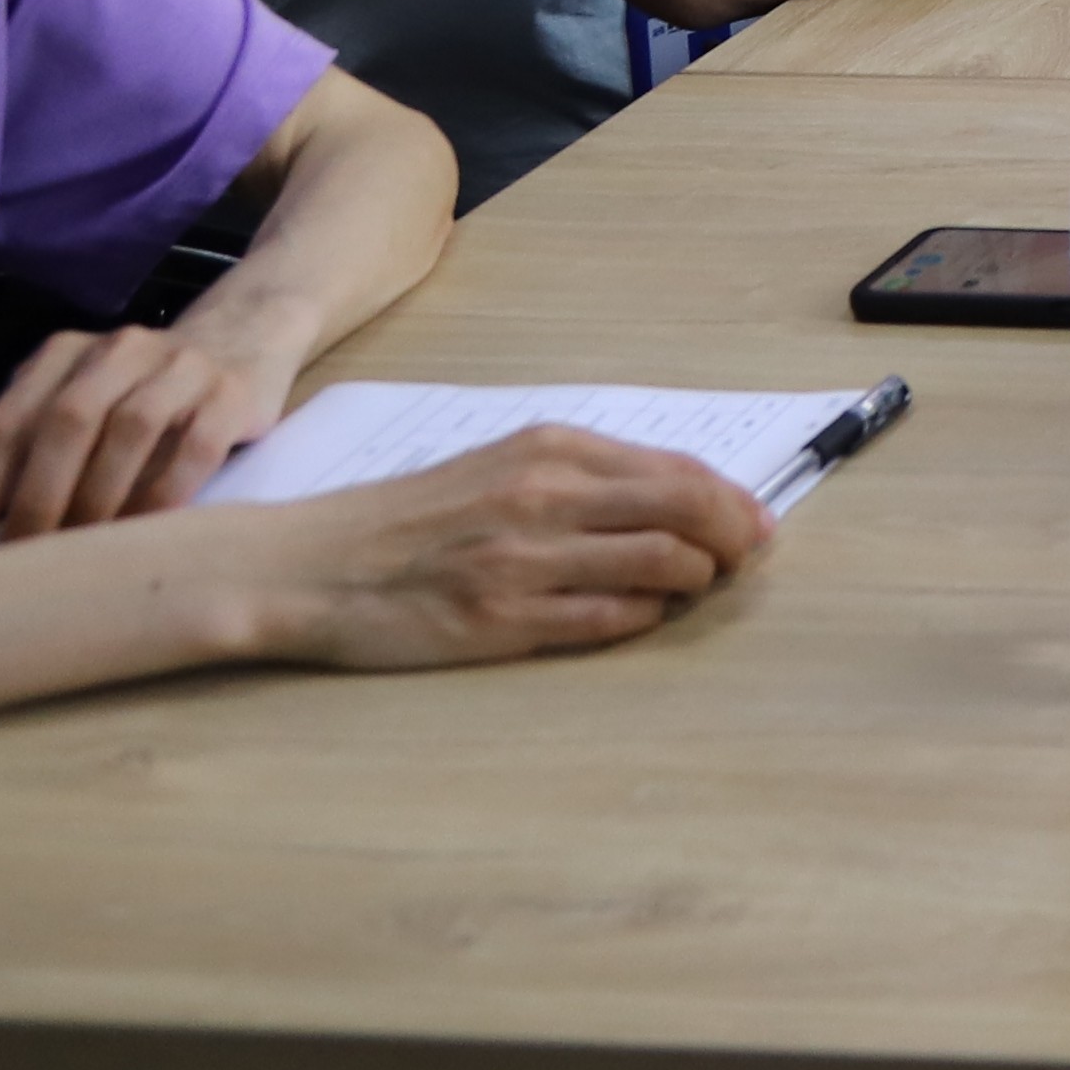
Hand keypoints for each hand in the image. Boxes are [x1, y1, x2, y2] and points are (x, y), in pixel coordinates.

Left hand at [0, 317, 292, 545]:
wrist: (245, 340)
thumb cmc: (141, 398)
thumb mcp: (81, 404)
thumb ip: (34, 450)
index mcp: (63, 355)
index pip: (3, 425)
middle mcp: (119, 349)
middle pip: (66, 422)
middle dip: (37, 500)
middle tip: (23, 563)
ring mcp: (181, 366)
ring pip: (130, 429)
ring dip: (98, 500)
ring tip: (82, 558)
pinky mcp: (232, 392)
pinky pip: (194, 447)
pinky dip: (163, 497)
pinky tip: (146, 538)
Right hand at [239, 429, 772, 671]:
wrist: (312, 565)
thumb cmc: (411, 519)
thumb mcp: (501, 466)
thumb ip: (582, 477)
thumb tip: (678, 498)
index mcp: (549, 450)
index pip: (678, 470)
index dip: (734, 501)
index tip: (757, 524)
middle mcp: (544, 495)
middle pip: (686, 511)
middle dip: (735, 539)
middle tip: (745, 562)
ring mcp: (524, 559)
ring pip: (659, 565)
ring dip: (695, 581)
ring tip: (694, 590)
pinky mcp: (501, 620)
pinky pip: (606, 619)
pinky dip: (642, 618)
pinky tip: (642, 616)